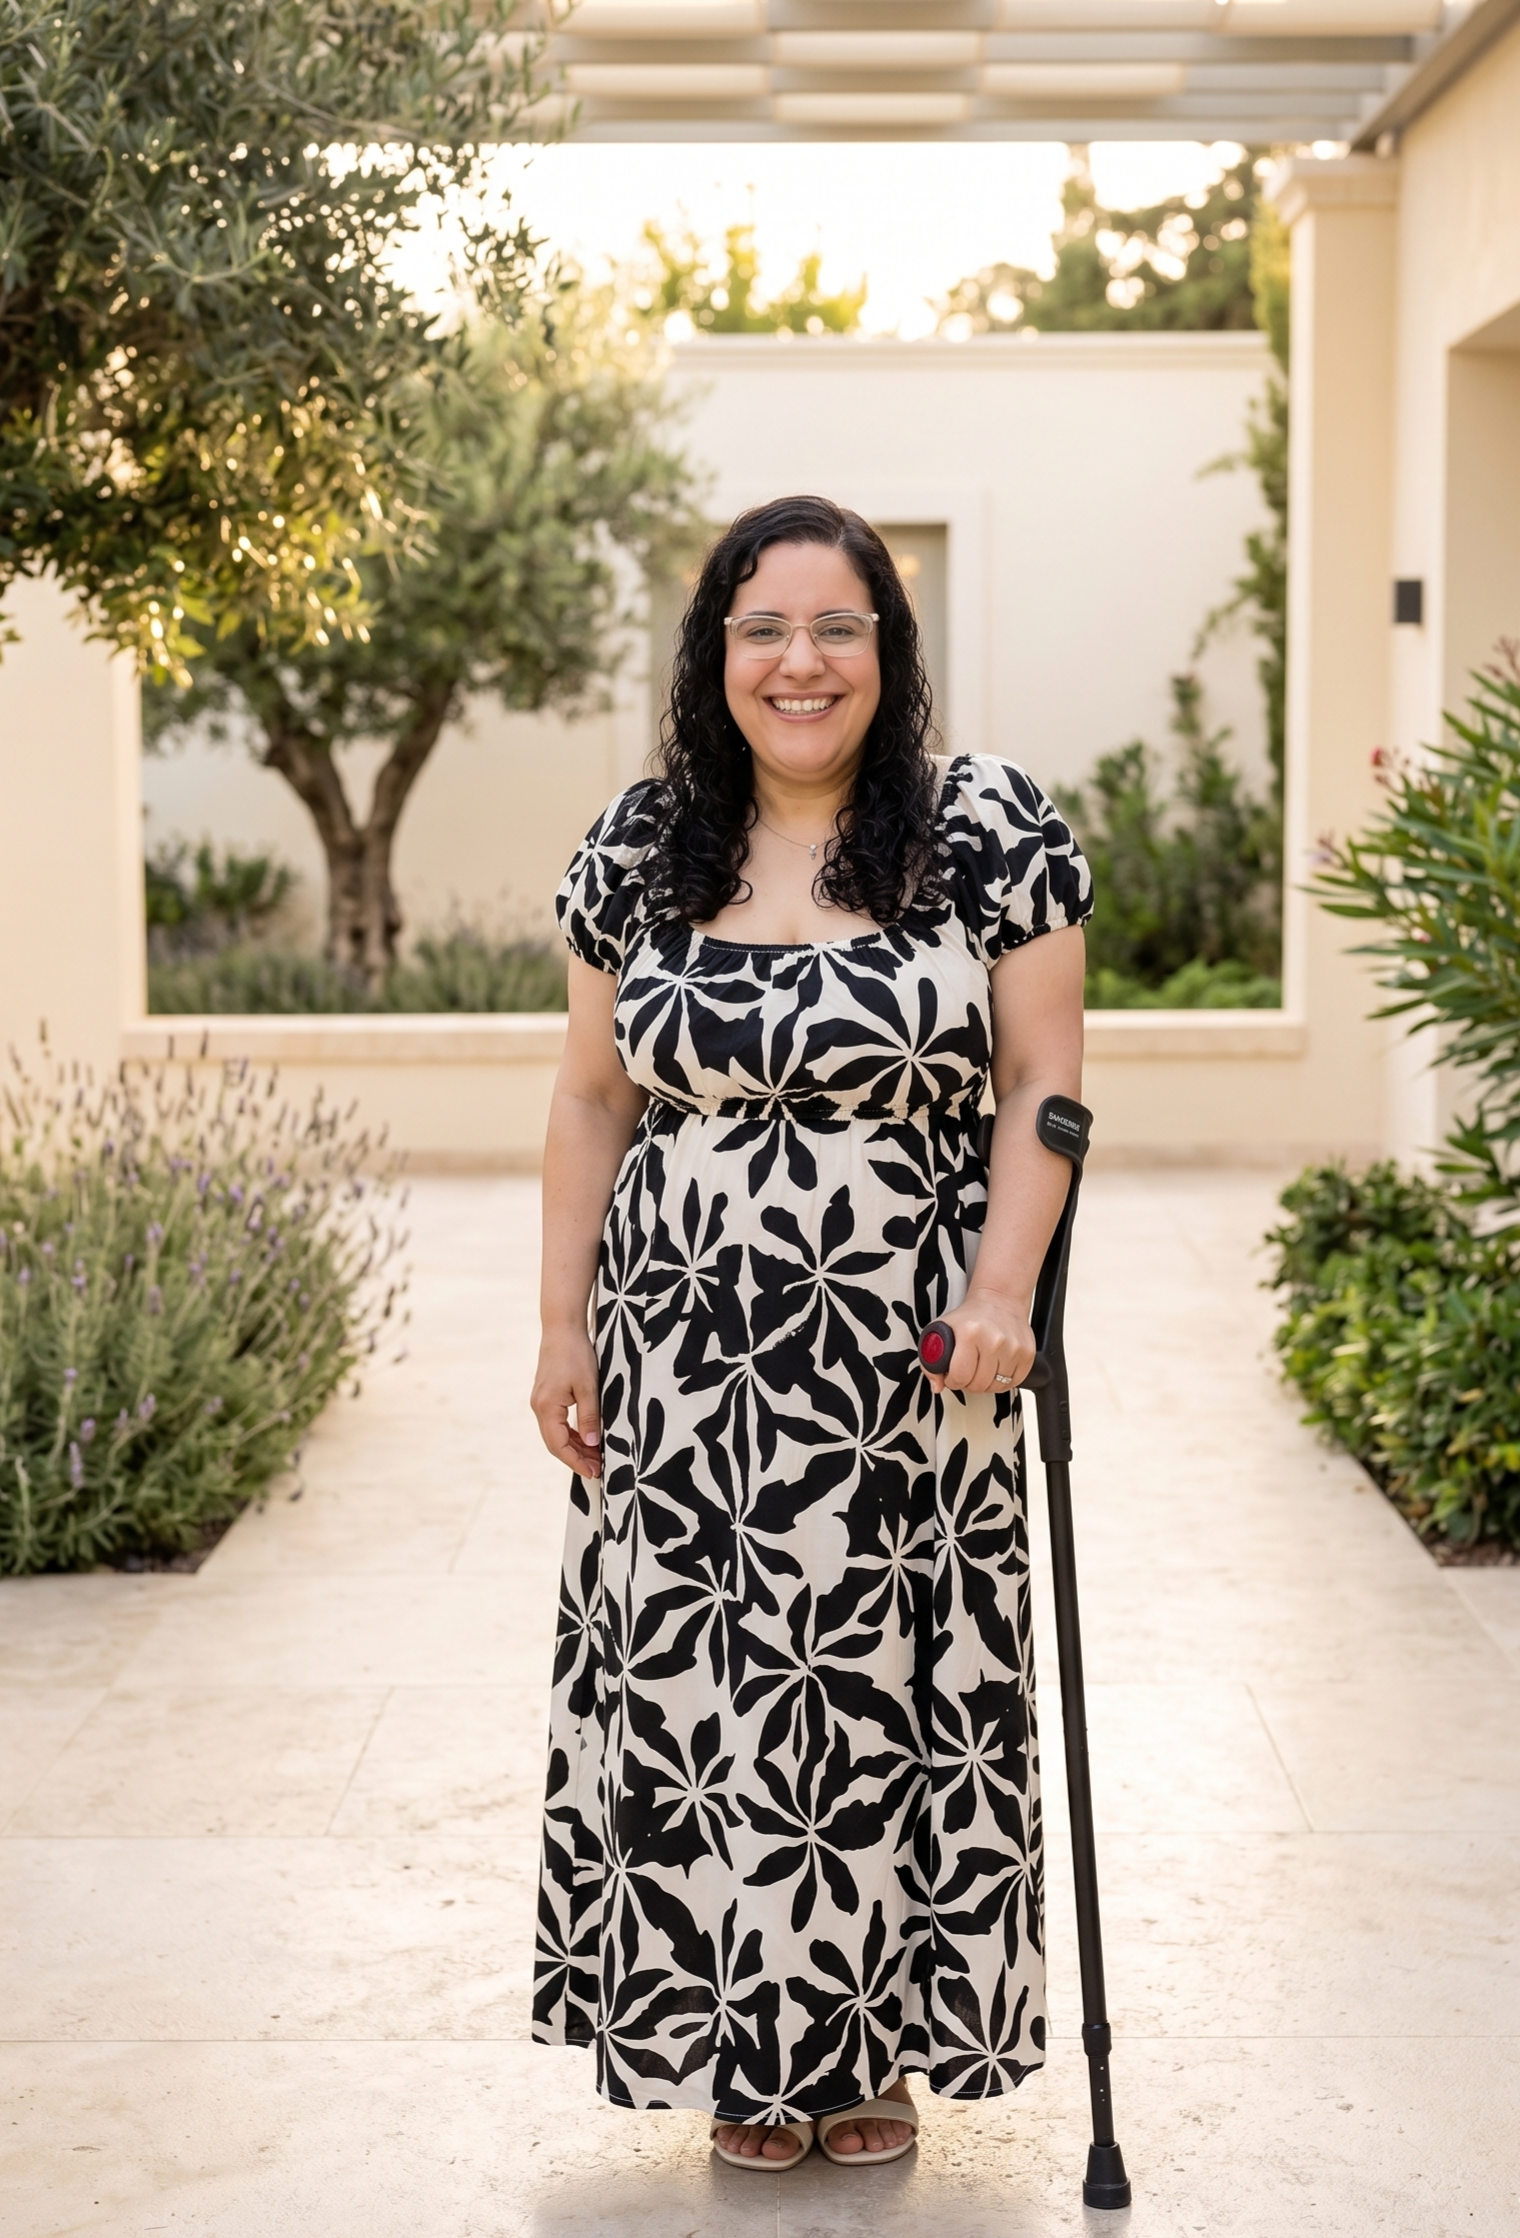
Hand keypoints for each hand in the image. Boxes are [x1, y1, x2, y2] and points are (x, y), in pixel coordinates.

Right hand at [532, 1325, 602, 1477]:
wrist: (562, 1329)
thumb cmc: (576, 1354)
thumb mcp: (588, 1387)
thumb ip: (589, 1417)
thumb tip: (592, 1444)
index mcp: (547, 1407)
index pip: (559, 1445)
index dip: (576, 1462)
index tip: (593, 1473)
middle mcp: (539, 1408)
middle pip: (555, 1443)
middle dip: (576, 1458)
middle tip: (598, 1469)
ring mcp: (541, 1402)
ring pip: (556, 1434)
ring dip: (574, 1446)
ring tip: (595, 1456)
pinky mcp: (546, 1396)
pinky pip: (556, 1422)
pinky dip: (571, 1433)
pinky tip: (586, 1438)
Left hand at [923, 1292, 1036, 1396]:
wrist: (998, 1300)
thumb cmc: (970, 1317)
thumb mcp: (942, 1331)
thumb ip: (932, 1361)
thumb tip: (937, 1386)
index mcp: (970, 1333)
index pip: (960, 1377)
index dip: (952, 1381)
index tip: (953, 1375)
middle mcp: (994, 1340)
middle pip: (979, 1385)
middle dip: (968, 1383)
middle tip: (967, 1371)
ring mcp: (1013, 1347)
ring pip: (996, 1386)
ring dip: (986, 1383)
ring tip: (981, 1368)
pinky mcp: (1027, 1353)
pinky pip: (1013, 1383)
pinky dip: (1003, 1381)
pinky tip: (996, 1368)